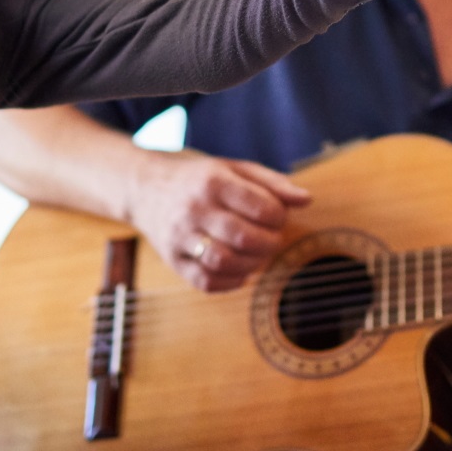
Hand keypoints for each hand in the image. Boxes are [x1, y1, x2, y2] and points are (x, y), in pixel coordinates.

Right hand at [127, 149, 309, 290]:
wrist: (145, 187)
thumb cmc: (200, 179)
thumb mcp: (234, 168)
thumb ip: (272, 183)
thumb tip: (307, 200)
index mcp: (213, 181)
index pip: (261, 206)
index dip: (279, 216)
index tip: (277, 216)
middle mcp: (194, 208)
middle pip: (245, 237)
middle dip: (269, 243)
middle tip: (271, 239)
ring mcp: (180, 236)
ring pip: (224, 262)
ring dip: (251, 264)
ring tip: (256, 254)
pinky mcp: (172, 260)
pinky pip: (206, 281)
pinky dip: (231, 282)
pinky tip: (239, 270)